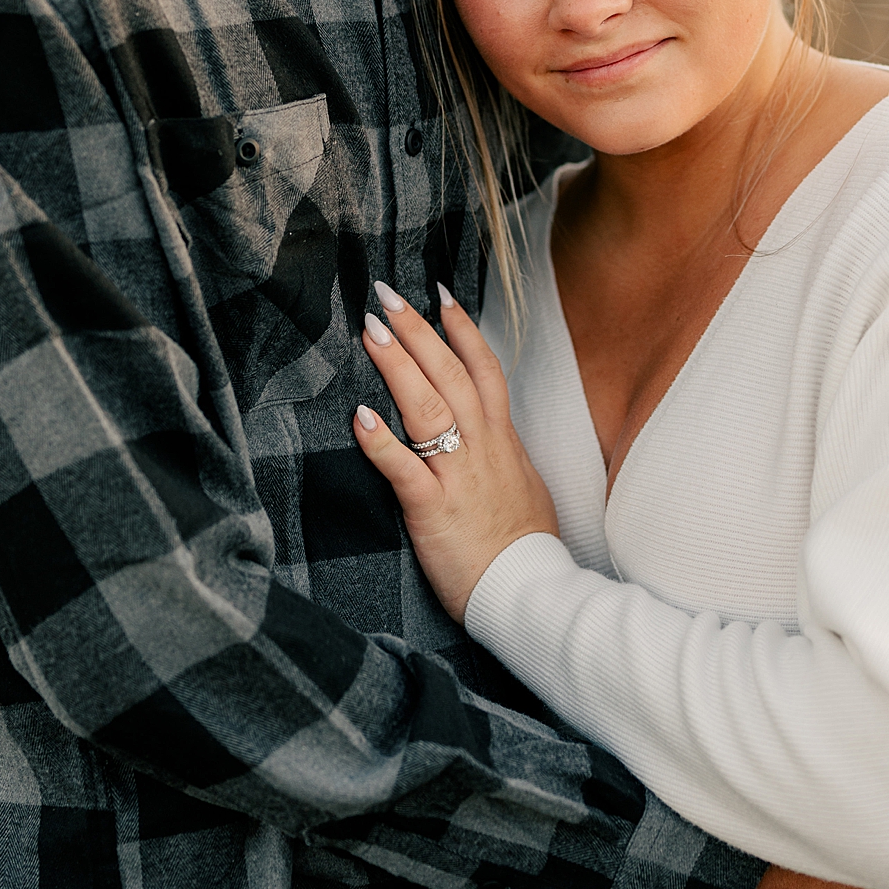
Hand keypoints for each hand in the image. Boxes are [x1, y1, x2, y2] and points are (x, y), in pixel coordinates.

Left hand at [353, 282, 559, 620]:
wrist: (530, 592)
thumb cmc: (523, 545)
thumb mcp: (523, 484)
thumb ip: (502, 451)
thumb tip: (489, 431)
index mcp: (501, 440)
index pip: (483, 369)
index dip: (461, 330)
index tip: (439, 296)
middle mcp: (481, 447)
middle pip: (450, 374)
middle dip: (417, 331)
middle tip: (387, 296)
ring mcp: (457, 475)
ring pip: (428, 407)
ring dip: (397, 365)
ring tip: (371, 331)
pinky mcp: (432, 508)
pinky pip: (403, 468)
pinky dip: (380, 441)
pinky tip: (359, 416)